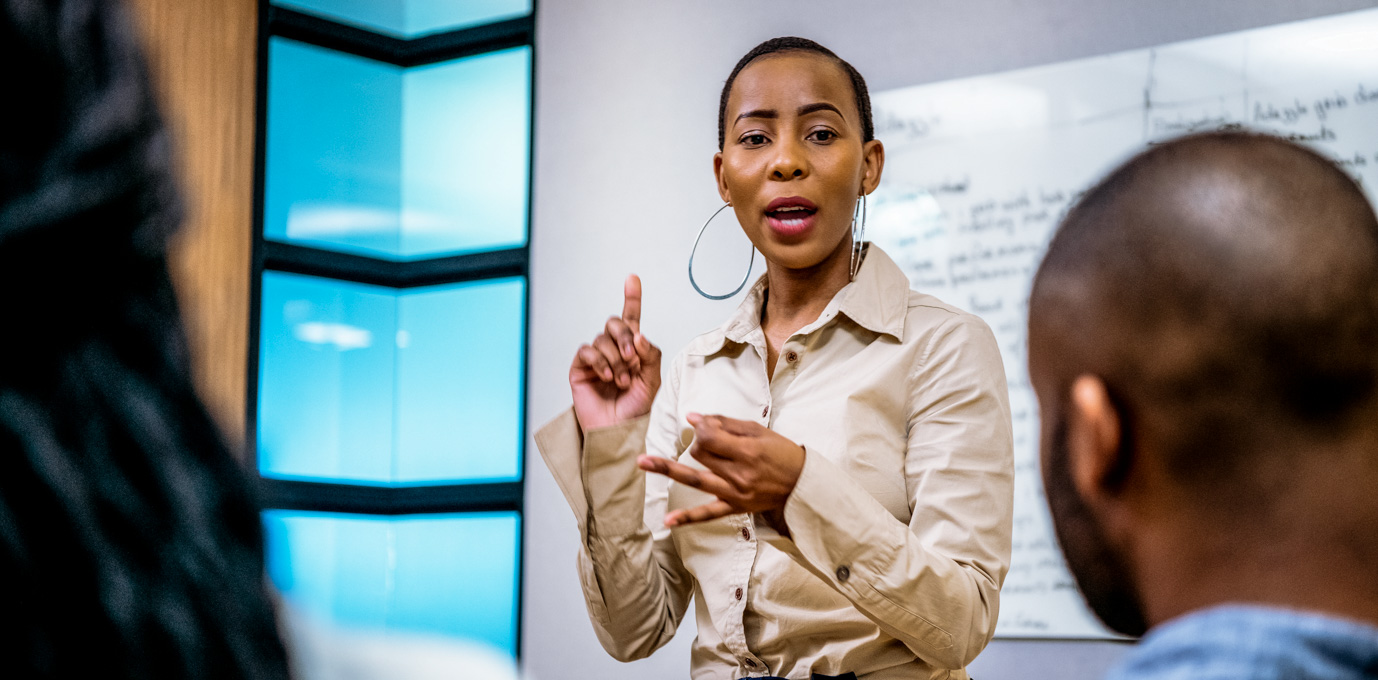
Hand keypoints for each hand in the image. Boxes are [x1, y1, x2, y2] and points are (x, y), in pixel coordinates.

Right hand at [570, 274, 662, 431]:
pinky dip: (600, 362)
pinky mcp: (580, 367)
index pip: (631, 318)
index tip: (632, 279)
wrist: (617, 431)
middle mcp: (613, 349)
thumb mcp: (651, 381)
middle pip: (615, 323)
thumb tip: (638, 335)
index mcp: (632, 349)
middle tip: (632, 359)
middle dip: (624, 337)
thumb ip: (649, 355)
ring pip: (602, 339)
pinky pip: (587, 351)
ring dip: (616, 359)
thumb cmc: (634, 409)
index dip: (632, 298)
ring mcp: (596, 358)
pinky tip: (607, 377)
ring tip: (621, 380)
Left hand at [637, 413, 804, 526]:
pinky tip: (667, 521)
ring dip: (666, 469)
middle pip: (700, 453)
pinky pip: (708, 514)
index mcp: (747, 451)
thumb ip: (726, 424)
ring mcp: (735, 493)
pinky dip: (687, 518)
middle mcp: (739, 474)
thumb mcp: (759, 431)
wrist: (802, 484)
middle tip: (709, 439)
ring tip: (642, 461)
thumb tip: (693, 418)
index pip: (710, 436)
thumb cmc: (781, 453)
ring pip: (695, 478)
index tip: (703, 423)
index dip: (702, 426)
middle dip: (698, 442)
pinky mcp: (734, 507)